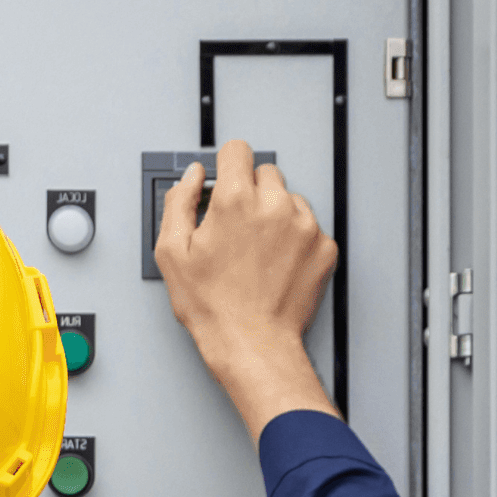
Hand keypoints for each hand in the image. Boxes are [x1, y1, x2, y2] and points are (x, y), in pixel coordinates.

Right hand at [153, 137, 340, 438]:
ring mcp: (304, 226)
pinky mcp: (324, 247)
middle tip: (238, 226)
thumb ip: (178, 203)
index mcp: (236, 201)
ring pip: (289, 198)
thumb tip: (192, 178)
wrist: (253, 345)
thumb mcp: (171, 253)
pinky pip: (309, 226)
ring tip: (258, 250)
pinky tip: (276, 263)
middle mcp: (275, 206)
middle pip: (266, 172)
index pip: (237, 151)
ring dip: (275, 214)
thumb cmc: (214, 307)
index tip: (226, 179)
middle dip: (251, 192)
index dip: (227, 165)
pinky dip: (295, 238)